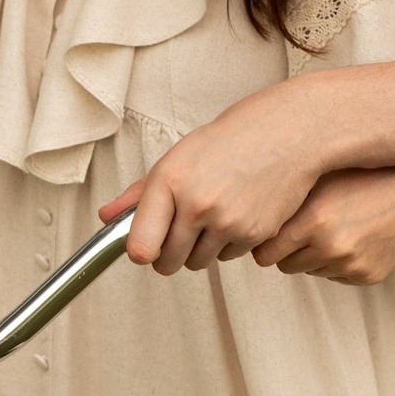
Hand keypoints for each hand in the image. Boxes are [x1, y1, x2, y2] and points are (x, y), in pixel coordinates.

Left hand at [100, 86, 333, 274]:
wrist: (288, 132)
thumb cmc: (229, 141)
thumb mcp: (178, 157)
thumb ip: (139, 193)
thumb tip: (106, 217)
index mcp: (170, 181)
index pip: (141, 247)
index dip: (141, 253)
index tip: (145, 249)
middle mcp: (197, 205)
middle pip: (168, 262)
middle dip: (170, 254)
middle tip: (181, 231)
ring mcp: (228, 222)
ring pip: (199, 262)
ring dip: (201, 249)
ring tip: (214, 214)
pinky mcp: (255, 234)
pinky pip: (229, 257)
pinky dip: (230, 244)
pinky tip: (238, 213)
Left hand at [253, 167, 394, 284]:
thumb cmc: (364, 175)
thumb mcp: (322, 178)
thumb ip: (285, 199)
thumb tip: (245, 219)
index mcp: (312, 220)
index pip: (263, 253)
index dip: (265, 241)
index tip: (270, 230)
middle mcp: (330, 246)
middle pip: (284, 265)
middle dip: (288, 249)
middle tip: (304, 225)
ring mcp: (350, 265)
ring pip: (309, 271)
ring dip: (313, 255)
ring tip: (334, 225)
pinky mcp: (367, 276)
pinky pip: (335, 276)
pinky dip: (338, 262)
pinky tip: (354, 235)